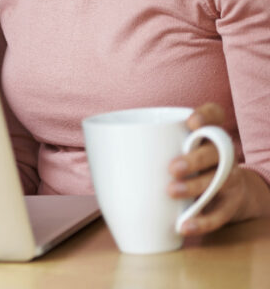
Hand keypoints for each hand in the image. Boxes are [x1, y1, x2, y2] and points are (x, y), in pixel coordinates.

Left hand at [167, 102, 262, 235]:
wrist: (236, 192)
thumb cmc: (196, 165)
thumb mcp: (182, 146)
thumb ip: (155, 141)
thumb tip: (105, 142)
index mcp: (212, 135)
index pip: (215, 115)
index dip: (206, 115)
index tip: (190, 122)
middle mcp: (225, 154)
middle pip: (216, 152)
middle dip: (195, 158)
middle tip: (172, 167)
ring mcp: (231, 180)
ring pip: (218, 181)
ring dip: (196, 187)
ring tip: (171, 191)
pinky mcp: (231, 205)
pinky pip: (219, 214)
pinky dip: (201, 221)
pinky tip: (183, 225)